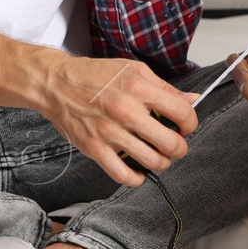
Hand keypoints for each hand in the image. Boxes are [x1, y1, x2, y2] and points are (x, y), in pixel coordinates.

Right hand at [38, 53, 199, 186]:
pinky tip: (138, 171)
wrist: (55, 83)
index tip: (186, 126)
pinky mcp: (94, 148)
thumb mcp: (133, 70)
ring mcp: (109, 132)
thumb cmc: (94, 75)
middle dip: (179, 148)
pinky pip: (123, 175)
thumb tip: (191, 100)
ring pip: (151, 161)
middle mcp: (126, 111)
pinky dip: (136, 178)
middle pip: (171, 143)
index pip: (182, 112)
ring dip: (161, 163)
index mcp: (138, 88)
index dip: (190, 123)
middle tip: (175, 146)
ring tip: (158, 157)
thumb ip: (164, 87)